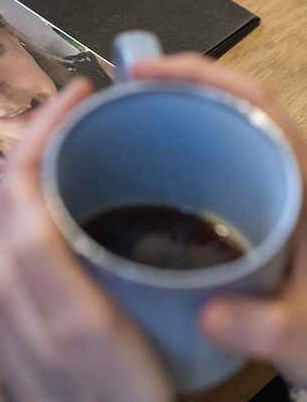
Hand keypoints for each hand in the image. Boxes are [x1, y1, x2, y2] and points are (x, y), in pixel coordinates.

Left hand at [0, 79, 172, 401]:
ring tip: (72, 143)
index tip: (76, 96)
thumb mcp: (87, 325)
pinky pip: (3, 241)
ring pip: (3, 211)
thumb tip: (22, 187)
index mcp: (9, 283)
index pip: (16, 184)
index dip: (41, 131)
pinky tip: (53, 198)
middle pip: (5, 191)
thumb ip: (43, 256)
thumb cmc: (113, 391)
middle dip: (37, 141)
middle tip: (80, 114)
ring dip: (31, 170)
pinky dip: (26, 207)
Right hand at [133, 54, 306, 387]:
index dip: (198, 74)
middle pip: (228, 107)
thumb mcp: (301, 330)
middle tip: (112, 102)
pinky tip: (141, 184)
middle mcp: (283, 171)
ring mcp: (267, 188)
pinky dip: (176, 163)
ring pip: (219, 136)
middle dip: (171, 92)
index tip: (141, 70)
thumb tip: (208, 319)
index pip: (252, 99)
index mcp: (301, 177)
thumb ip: (264, 327)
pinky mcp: (251, 210)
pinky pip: (212, 169)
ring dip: (172, 125)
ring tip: (116, 134)